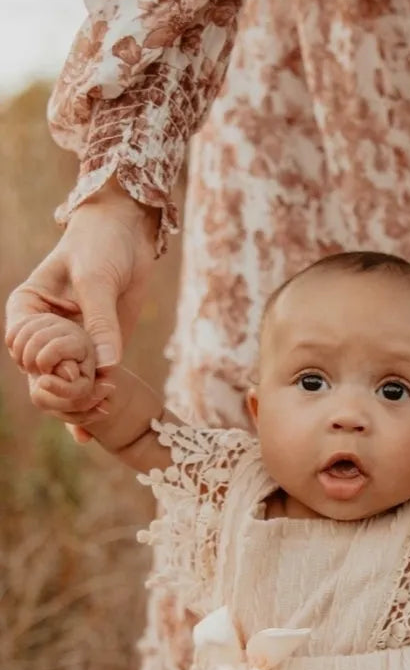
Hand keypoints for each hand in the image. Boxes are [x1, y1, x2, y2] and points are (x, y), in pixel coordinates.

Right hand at [5, 177, 157, 439]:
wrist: (128, 234)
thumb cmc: (101, 244)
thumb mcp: (98, 279)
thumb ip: (101, 321)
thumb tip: (107, 365)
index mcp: (28, 308)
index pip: (22, 346)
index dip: (42, 362)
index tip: (70, 366)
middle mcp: (45, 331)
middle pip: (41, 372)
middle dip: (64, 387)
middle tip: (98, 390)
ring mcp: (70, 344)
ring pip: (64, 384)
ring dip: (79, 400)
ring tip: (103, 410)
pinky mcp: (98, 352)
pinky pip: (89, 383)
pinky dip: (89, 404)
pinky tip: (89, 435)